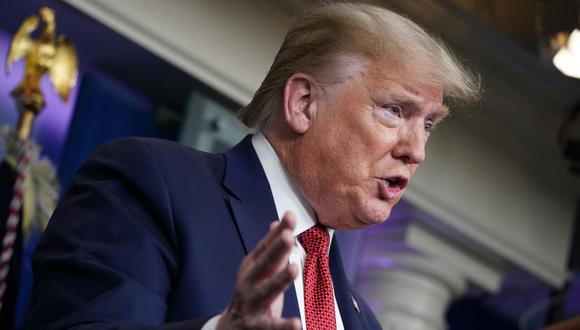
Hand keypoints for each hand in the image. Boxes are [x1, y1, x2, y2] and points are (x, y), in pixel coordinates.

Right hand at [217, 212, 300, 329]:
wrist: (231, 328)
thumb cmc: (251, 294)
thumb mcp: (259, 270)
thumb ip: (271, 248)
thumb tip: (278, 223)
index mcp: (252, 267)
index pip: (266, 246)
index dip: (278, 232)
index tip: (290, 216)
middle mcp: (249, 282)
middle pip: (264, 264)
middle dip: (275, 250)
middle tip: (288, 236)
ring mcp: (252, 303)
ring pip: (266, 291)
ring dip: (279, 279)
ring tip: (294, 268)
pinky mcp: (257, 324)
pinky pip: (271, 325)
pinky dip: (284, 325)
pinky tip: (297, 324)